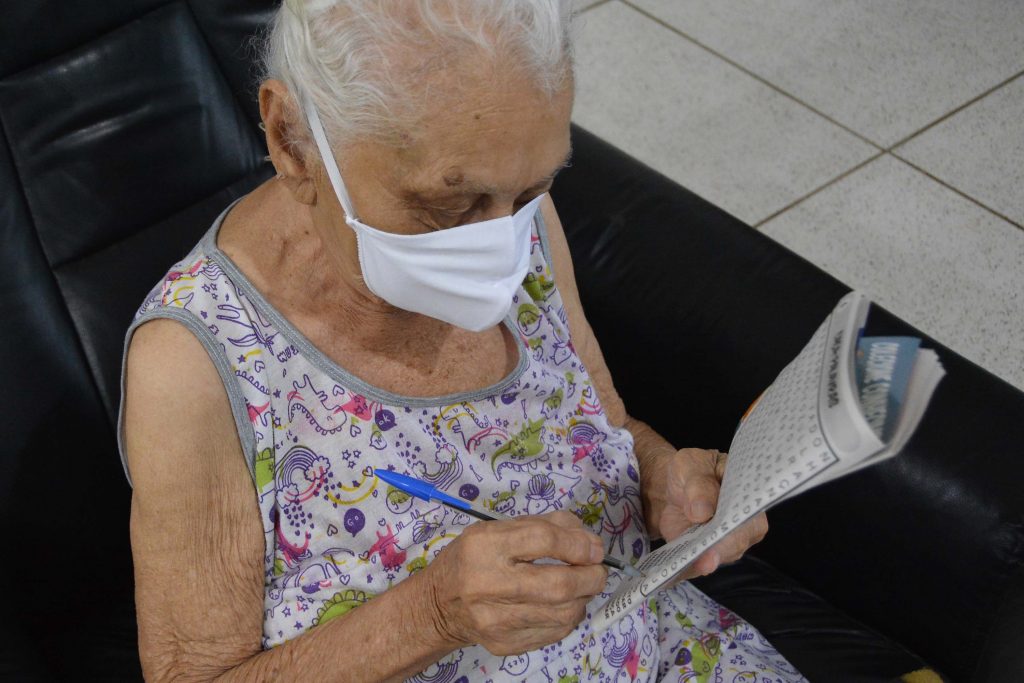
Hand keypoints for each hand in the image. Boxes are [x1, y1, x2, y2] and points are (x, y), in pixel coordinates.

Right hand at [423, 511, 607, 655]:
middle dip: (590, 577)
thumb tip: (588, 540)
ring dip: (583, 598)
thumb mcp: (498, 529)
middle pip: (558, 585)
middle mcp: (488, 584)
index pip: (543, 540)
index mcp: (485, 546)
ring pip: (561, 613)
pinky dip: (568, 616)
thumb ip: (544, 526)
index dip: (578, 544)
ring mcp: (496, 620)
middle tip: (598, 570)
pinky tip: (563, 605)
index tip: (595, 548)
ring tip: (582, 586)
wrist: (440, 606)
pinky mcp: (505, 644)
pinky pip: (554, 632)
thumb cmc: (472, 559)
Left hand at [643, 448, 767, 577]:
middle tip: (704, 559)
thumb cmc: (690, 472)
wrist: (673, 489)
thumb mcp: (690, 466)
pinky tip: (672, 572)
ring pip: (717, 557)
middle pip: (737, 542)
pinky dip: (684, 569)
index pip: (750, 514)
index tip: (723, 533)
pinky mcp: (706, 555)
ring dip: (701, 561)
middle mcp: (745, 524)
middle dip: (719, 550)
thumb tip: (702, 511)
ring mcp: (727, 543)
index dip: (739, 526)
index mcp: (749, 496)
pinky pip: (697, 566)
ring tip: (686, 562)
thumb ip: (698, 485)